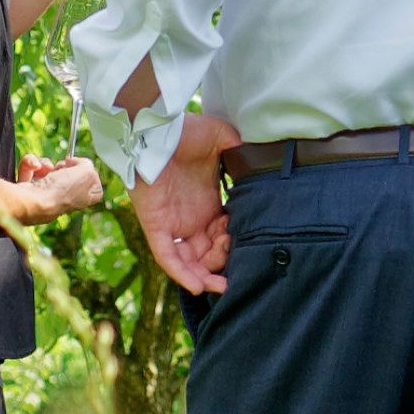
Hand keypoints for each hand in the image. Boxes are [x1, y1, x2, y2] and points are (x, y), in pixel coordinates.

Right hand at [19, 153, 104, 215]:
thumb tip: (75, 163)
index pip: (93, 184)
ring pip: (47, 169)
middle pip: (68, 173)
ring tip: (43, 168)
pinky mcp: (29, 189)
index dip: (87, 171)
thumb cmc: (62, 192)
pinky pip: (31, 170)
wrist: (33, 202)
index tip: (80, 165)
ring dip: (44, 164)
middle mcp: (65, 198)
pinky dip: (30, 165)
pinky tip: (34, 168)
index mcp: (84, 198)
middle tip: (61, 167)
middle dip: (62, 165)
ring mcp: (46, 194)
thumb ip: (87, 164)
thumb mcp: (87, 173)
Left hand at [138, 112, 241, 293]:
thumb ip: (242, 153)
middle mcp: (191, 218)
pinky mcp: (155, 226)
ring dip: (205, 276)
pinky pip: (167, 256)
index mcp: (207, 203)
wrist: (155, 127)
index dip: (237, 241)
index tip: (249, 239)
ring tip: (221, 285)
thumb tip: (259, 162)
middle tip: (236, 259)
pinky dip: (181, 274)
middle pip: (209, 253)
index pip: (224, 234)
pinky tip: (198, 287)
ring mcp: (172, 224)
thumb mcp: (223, 139)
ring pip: (189, 262)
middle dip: (223, 262)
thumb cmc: (186, 131)